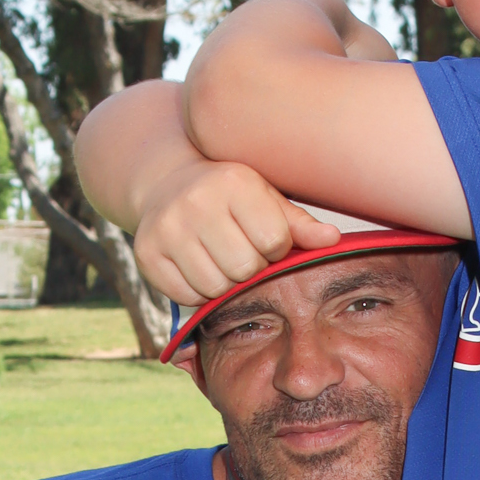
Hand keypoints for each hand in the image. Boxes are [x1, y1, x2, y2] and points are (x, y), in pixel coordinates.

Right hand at [133, 159, 339, 309]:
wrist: (166, 184)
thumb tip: (332, 241)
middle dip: (250, 268)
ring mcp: (167, 228)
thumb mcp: (265, 199)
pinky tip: (198, 267)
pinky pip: (187, 296)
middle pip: (243, 268)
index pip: (273, 241)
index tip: (263, 238)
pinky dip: (198, 291)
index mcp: (233, 183)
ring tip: (220, 260)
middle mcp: (195, 202)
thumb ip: (298, 224)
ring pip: (215, 286)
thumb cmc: (229, 196)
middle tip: (242, 253)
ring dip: (225, 282)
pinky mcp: (147, 253)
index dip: (274, 248)